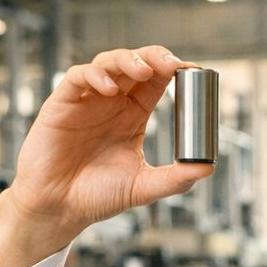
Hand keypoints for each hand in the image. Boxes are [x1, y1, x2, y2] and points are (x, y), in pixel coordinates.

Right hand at [0, 45, 213, 266]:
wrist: (59, 209)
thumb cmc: (96, 196)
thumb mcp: (143, 187)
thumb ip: (175, 178)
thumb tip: (207, 167)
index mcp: (132, 115)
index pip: (156, 81)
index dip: (173, 70)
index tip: (193, 70)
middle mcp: (111, 102)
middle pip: (135, 64)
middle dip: (154, 57)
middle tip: (171, 65)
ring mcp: (86, 100)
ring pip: (107, 62)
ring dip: (127, 60)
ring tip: (143, 71)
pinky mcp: (61, 104)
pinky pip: (77, 78)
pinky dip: (94, 76)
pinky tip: (108, 89)